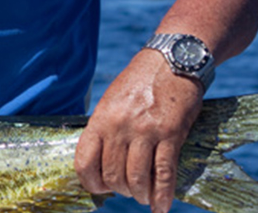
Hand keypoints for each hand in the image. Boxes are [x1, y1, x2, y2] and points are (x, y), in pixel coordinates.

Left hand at [74, 51, 203, 212]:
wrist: (173, 60)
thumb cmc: (141, 81)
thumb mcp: (112, 100)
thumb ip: (105, 127)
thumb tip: (100, 158)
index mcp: (101, 118)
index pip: (84, 162)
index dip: (91, 183)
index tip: (100, 188)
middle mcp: (120, 127)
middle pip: (112, 175)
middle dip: (119, 189)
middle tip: (128, 189)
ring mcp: (145, 131)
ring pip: (136, 179)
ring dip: (140, 194)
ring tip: (144, 196)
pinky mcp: (170, 134)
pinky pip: (164, 174)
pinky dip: (162, 195)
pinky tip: (161, 207)